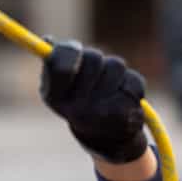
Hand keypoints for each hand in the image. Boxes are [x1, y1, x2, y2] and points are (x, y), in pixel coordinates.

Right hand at [40, 39, 147, 162]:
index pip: (60, 62)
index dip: (70, 51)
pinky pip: (133, 82)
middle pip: (92, 57)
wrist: (106, 139)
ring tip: (109, 87)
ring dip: (115, 72)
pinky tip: (124, 97)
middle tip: (95, 72)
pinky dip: (132, 85)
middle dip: (97, 60)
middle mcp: (75, 108)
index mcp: (54, 96)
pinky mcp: (126, 115)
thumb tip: (48, 41)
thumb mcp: (63, 85)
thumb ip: (58, 62)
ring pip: (115, 65)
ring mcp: (101, 113)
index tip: (75, 50)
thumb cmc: (81, 104)